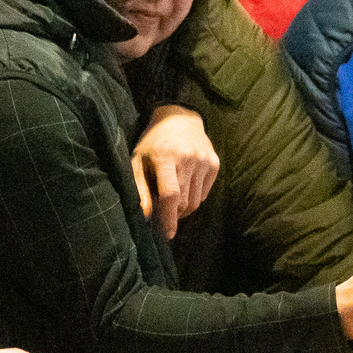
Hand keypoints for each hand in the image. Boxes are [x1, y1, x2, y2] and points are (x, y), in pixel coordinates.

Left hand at [131, 105, 218, 239]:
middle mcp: (188, 158)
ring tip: (172, 199)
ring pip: (196, 201)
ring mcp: (204, 160)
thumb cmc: (153, 143)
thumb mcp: (138, 162)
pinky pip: (204, 194)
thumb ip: (140, 190)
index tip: (167, 234)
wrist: (179, 118)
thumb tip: (145, 217)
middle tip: (163, 212)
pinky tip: (185, 186)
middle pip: (184, 201)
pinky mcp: (215, 163)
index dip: (169, 218)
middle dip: (173, 214)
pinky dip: (194, 197)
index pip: (171, 195)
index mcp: (166, 157)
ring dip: (183, 208)